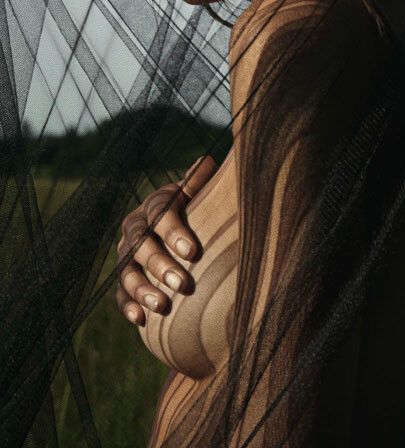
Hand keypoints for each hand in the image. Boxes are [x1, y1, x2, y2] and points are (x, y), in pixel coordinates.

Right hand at [115, 154, 218, 325]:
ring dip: (142, 289)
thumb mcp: (203, 195)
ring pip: (126, 270)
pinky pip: (119, 294)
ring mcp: (127, 254)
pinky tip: (140, 320)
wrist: (186, 235)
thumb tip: (205, 163)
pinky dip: (128, 306)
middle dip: (160, 264)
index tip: (193, 251)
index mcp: (156, 204)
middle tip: (182, 283)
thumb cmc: (201, 212)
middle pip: (141, 244)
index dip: (174, 231)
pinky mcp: (125, 279)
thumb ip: (202, 182)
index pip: (160, 213)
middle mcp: (136, 227)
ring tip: (161, 306)